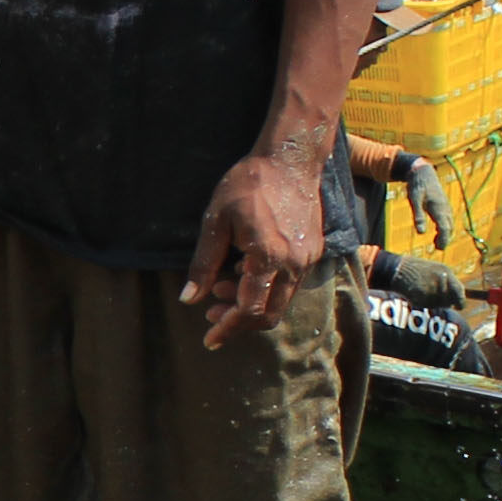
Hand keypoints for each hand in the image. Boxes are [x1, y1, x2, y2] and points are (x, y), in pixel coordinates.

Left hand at [183, 152, 325, 350]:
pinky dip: (266, 289)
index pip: (249, 310)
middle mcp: (293, 264)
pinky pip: (289, 285)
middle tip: (211, 315)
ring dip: (252, 305)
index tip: (209, 340)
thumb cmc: (248, 184)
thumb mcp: (216, 221)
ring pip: (280, 302)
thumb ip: (203, 264)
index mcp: (268, 257)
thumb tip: (189, 299)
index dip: (227, 328)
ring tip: (221, 287)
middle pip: (269, 315)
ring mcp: (306, 260)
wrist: (290, 160)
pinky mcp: (312, 253)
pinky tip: (244, 272)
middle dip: (239, 322)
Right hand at [368, 248, 462, 310]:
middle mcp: (441, 282)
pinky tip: (417, 294)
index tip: (459, 306)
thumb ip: (449, 282)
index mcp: (446, 273)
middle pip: (449, 301)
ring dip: (434, 303)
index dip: (460, 302)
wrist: (397, 270)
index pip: (460, 293)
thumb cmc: (418, 269)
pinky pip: (427, 306)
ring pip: (438, 305)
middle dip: (445, 302)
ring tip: (424, 292)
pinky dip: (423, 303)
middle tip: (436, 297)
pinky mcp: (422, 299)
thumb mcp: (437, 269)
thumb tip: (460, 296)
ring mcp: (431, 291)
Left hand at [396, 152, 456, 249]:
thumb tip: (421, 233)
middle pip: (449, 227)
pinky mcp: (444, 206)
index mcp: (439, 208)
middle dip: (445, 239)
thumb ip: (418, 216)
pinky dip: (445, 229)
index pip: (445, 228)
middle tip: (438, 249)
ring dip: (446, 235)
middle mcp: (445, 208)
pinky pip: (448, 220)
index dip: (443, 239)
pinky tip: (437, 234)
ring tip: (436, 245)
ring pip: (450, 224)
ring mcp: (446, 207)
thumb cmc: (417, 186)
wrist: (423, 172)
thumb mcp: (414, 201)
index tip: (439, 248)